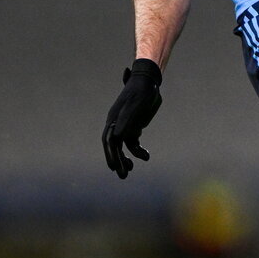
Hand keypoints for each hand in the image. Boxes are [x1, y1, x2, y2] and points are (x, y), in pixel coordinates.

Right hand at [102, 59, 162, 178]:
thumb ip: (128, 120)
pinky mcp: (134, 127)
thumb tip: (118, 137)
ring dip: (126, 159)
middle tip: (123, 176)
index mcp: (114, 119)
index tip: (113, 167)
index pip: (109, 140)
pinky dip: (138, 151)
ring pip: (123, 147)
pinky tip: (146, 156)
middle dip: (118, 161)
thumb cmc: (142, 91)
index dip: (110, 154)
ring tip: (129, 172)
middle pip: (115, 146)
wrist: (149, 81)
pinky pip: (133, 143)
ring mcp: (126, 126)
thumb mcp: (137, 105)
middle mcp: (117, 124)